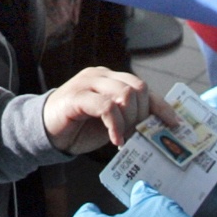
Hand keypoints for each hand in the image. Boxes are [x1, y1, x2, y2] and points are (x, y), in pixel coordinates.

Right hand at [42, 66, 157, 153]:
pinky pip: (106, 107)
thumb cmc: (78, 128)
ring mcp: (88, 83)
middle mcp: (101, 76)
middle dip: (141, 115)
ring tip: (123, 138)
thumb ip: (128, 118)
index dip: (160, 106)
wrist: (44, 132)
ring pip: (124, 94)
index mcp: (110, 79)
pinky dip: (116, 126)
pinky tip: (116, 141)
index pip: (143, 87)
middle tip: (135, 135)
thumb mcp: (110, 123)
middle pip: (137, 88)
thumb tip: (155, 127)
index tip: (173, 124)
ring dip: (129, 121)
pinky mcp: (77, 96)